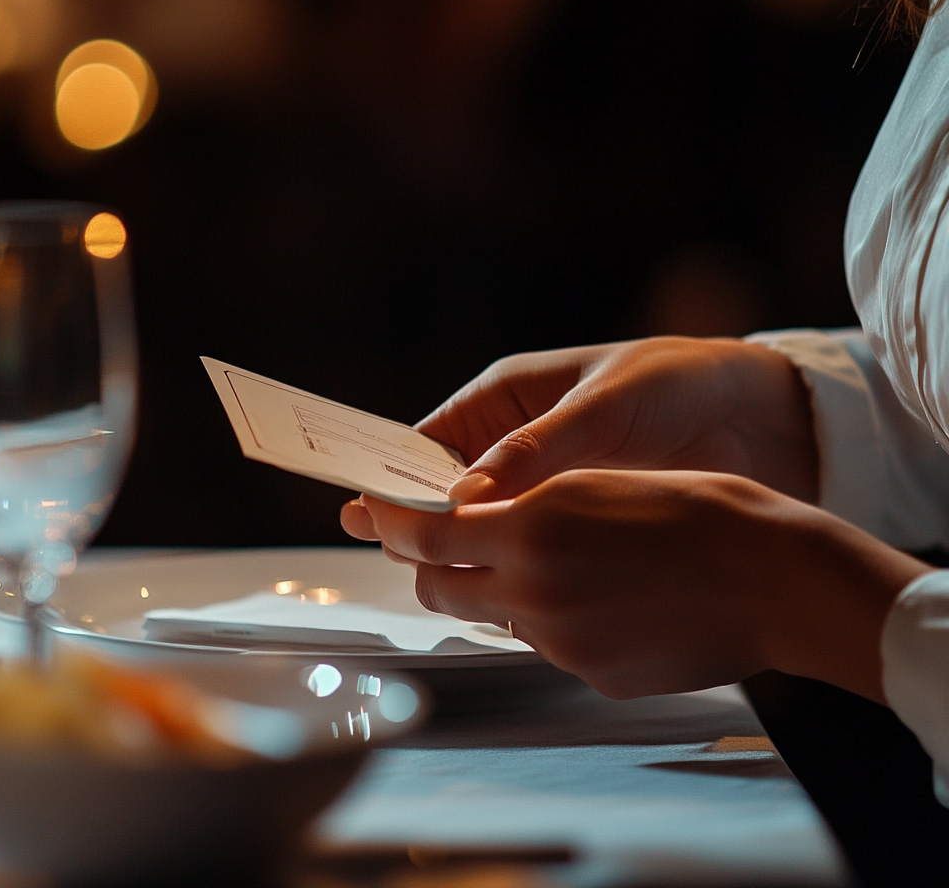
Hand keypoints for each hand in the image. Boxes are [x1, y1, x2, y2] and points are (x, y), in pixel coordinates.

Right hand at [342, 337, 817, 539]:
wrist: (761, 415)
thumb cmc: (677, 384)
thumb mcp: (602, 406)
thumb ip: (534, 451)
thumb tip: (465, 498)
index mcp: (509, 398)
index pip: (432, 438)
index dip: (394, 472)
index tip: (365, 507)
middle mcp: (517, 444)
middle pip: (447, 487)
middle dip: (419, 516)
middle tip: (391, 552)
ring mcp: (547, 485)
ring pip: (484, 522)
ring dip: (463, 546)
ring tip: (434, 577)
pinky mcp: (578, 519)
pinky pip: (528, 545)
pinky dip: (510, 565)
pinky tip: (500, 590)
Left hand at [360, 470, 929, 701]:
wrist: (775, 576)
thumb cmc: (698, 508)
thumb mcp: (597, 481)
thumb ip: (524, 502)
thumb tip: (475, 517)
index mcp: (533, 527)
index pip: (426, 533)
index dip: (395, 523)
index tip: (380, 515)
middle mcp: (535, 589)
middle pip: (441, 586)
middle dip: (434, 566)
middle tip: (452, 544)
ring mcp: (564, 640)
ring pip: (497, 616)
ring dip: (502, 590)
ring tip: (554, 561)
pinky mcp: (595, 674)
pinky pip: (549, 645)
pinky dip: (554, 620)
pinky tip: (602, 596)